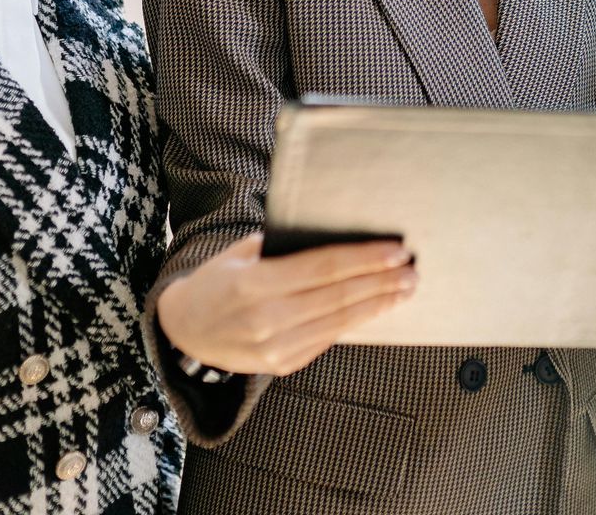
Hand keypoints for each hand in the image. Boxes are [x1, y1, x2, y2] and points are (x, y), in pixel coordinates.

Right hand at [157, 233, 417, 376]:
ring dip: (376, 304)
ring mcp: (275, 347)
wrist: (184, 332)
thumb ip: (280, 244)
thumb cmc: (215, 282)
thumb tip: (332, 231)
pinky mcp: (282, 365)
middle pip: (338, 295)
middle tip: (411, 270)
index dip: (363, 259)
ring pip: (338, 321)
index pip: (323, 268)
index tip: (395, 250)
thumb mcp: (238, 253)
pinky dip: (355, 323)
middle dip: (380, 281)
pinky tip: (375, 308)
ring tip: (404, 289)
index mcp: (255, 284)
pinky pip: (327, 340)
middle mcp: (266, 319)